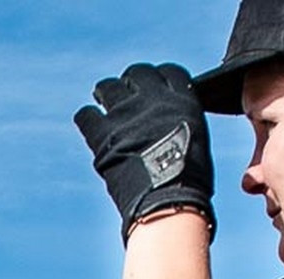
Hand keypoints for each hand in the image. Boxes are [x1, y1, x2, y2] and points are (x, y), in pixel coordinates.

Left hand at [74, 63, 214, 242]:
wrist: (168, 200)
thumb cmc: (189, 181)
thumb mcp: (198, 140)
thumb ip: (183, 123)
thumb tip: (173, 127)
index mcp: (183, 100)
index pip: (169, 72)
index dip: (159, 78)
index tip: (154, 86)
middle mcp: (153, 100)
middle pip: (137, 73)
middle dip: (131, 82)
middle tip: (126, 95)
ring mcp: (126, 115)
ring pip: (108, 87)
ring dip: (107, 93)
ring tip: (104, 101)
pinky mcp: (103, 134)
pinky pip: (86, 115)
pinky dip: (87, 117)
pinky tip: (90, 123)